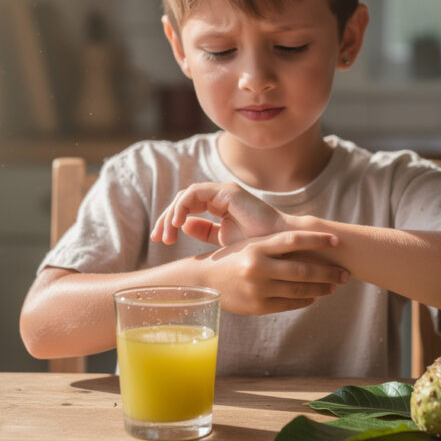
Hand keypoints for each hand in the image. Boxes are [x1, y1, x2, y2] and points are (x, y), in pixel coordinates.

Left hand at [151, 182, 287, 246]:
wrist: (282, 249)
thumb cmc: (258, 248)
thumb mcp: (225, 242)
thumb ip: (206, 232)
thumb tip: (184, 227)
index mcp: (219, 207)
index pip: (187, 210)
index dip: (170, 223)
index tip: (160, 241)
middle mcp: (220, 197)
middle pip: (183, 202)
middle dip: (167, 219)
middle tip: (158, 238)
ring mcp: (224, 192)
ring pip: (185, 196)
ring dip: (172, 215)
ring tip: (167, 235)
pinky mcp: (228, 192)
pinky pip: (195, 193)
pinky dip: (183, 206)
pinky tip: (179, 224)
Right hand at [198, 230, 348, 314]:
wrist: (202, 282)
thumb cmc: (232, 258)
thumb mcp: (250, 245)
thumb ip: (275, 245)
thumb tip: (311, 245)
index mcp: (256, 246)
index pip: (293, 239)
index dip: (317, 240)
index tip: (336, 241)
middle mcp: (258, 267)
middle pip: (303, 269)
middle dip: (328, 272)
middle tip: (345, 273)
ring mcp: (258, 289)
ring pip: (299, 289)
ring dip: (321, 288)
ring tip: (334, 285)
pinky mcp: (258, 306)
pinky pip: (289, 304)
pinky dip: (305, 300)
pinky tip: (315, 297)